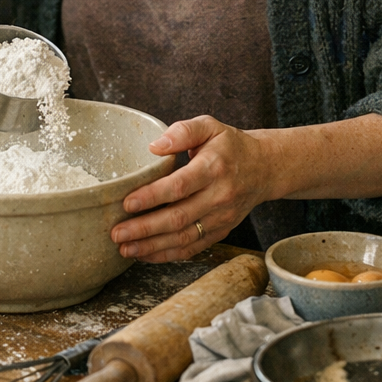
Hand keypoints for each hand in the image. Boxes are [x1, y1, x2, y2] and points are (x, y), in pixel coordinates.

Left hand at [109, 116, 271, 262]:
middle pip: (178, 217)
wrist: (264, 168)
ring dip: (152, 247)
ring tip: (125, 248)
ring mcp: (221, 217)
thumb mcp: (209, 126)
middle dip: (145, 228)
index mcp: (214, 167)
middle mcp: (219, 196)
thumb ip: (182, 131)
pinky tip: (146, 254)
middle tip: (117, 233)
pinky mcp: (221, 231)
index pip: (180, 186)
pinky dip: (168, 255)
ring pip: (184, 238)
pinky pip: (193, 248)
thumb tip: (154, 146)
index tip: (127, 203)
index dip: (152, 196)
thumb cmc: (230, 145)